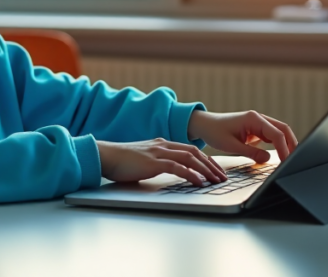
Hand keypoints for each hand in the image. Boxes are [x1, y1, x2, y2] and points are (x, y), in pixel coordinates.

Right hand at [96, 138, 227, 186]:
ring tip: (216, 181)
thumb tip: (163, 173)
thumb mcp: (142, 160)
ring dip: (206, 170)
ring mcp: (158, 152)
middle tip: (222, 177)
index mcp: (161, 144)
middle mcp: (162, 145)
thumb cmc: (120, 161)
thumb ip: (155, 164)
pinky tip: (199, 182)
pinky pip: (177, 167)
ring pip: (190, 158)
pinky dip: (191, 174)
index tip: (216, 170)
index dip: (206, 159)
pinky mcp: (153, 162)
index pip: (190, 149)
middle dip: (211, 165)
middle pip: (195, 152)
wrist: (104, 156)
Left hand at [187, 110, 297, 162]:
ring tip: (289, 160)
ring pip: (279, 132)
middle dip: (291, 144)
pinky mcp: (256, 129)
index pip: (276, 134)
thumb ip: (251, 152)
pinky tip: (280, 156)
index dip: (284, 148)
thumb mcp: (231, 146)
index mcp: (254, 119)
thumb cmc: (215, 132)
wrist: (204, 125)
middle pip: (283, 130)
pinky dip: (277, 145)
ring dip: (286, 144)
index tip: (286, 162)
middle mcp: (259, 118)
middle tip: (294, 161)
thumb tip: (268, 159)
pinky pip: (271, 136)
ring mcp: (258, 123)